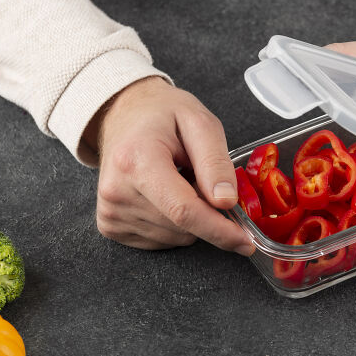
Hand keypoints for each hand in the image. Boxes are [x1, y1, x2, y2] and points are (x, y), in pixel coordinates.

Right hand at [88, 76, 254, 253]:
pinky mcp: (111, 226)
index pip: (184, 211)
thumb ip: (215, 163)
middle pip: (183, 227)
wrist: (123, 115)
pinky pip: (162, 240)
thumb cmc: (162, 115)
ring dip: (191, 216)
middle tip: (199, 176)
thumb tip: (226, 202)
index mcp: (137, 161)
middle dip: (207, 211)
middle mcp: (117, 191)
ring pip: (176, 238)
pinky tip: (166, 194)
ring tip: (179, 181)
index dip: (219, 230)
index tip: (245, 241)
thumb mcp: (200, 123)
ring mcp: (111, 212)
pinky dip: (175, 223)